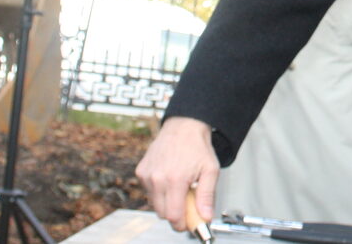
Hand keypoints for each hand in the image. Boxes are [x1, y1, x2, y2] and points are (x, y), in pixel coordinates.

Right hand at [136, 116, 219, 231]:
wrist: (183, 126)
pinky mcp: (141, 172)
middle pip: (162, 213)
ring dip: (166, 203)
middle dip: (175, 214)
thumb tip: (206, 216)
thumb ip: (207, 196)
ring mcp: (147, 175)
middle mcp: (157, 178)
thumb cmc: (197, 146)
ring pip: (154, 204)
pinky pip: (149, 192)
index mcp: (175, 179)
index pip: (172, 215)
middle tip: (187, 203)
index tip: (188, 223)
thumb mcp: (210, 170)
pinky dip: (159, 192)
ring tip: (179, 188)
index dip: (181, 224)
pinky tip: (169, 180)